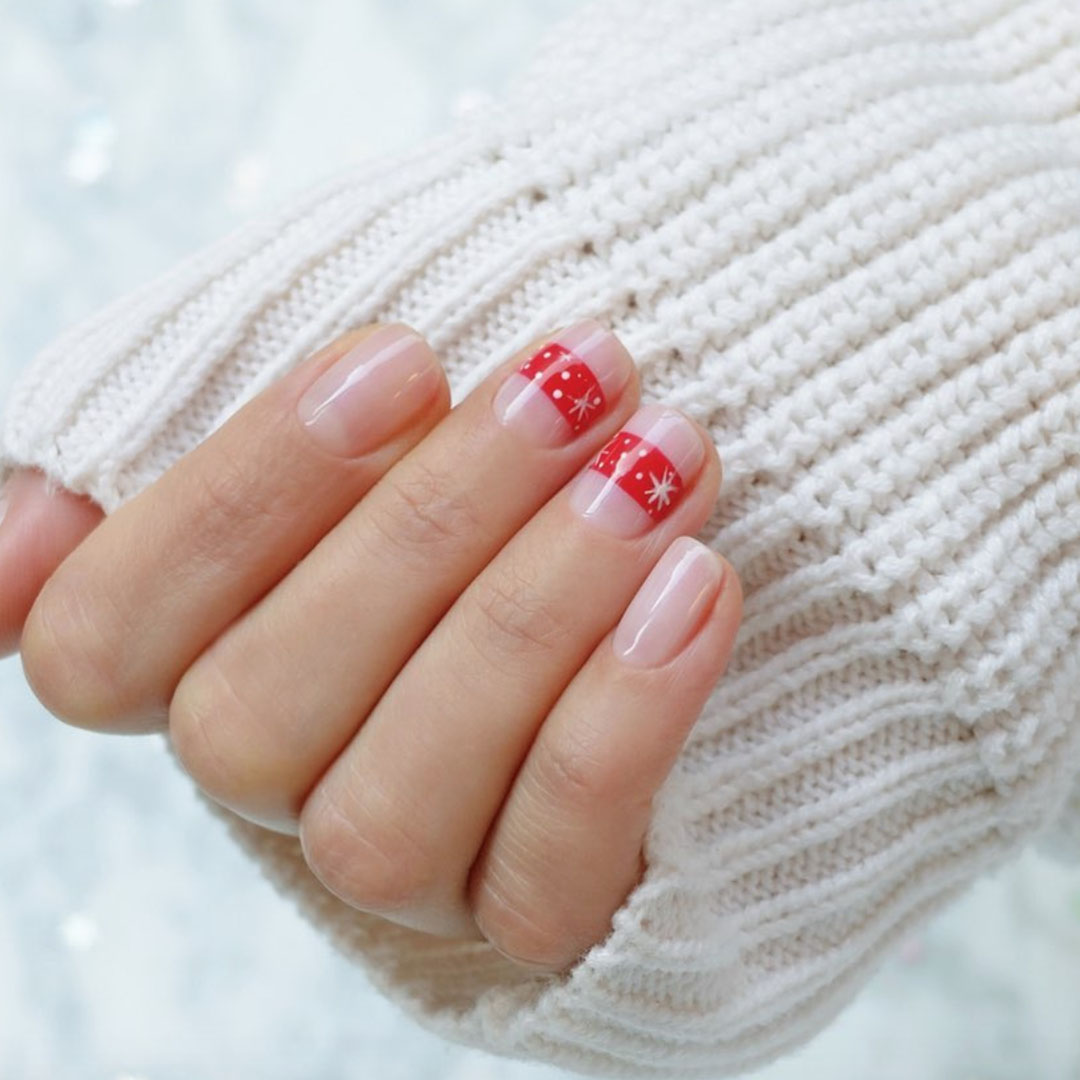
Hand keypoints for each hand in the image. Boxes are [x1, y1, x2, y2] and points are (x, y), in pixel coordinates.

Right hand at [2, 319, 741, 971]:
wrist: (640, 540)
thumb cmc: (483, 459)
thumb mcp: (356, 417)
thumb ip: (209, 439)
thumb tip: (26, 535)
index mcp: (195, 661)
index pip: (99, 637)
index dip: (240, 495)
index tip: (401, 355)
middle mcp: (277, 783)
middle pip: (255, 719)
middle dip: (428, 527)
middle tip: (573, 381)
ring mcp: (401, 870)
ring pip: (388, 812)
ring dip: (529, 620)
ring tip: (656, 464)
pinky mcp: (529, 916)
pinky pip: (541, 878)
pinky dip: (620, 724)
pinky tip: (695, 583)